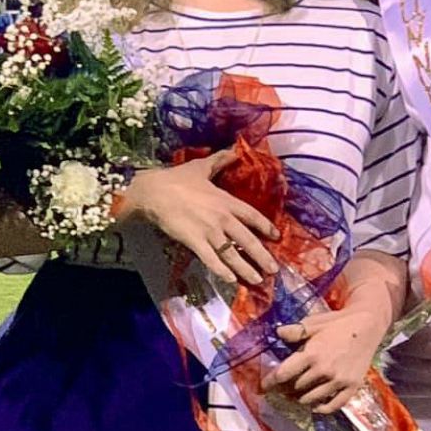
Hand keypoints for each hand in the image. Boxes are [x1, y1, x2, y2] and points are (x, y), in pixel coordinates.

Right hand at [115, 151, 279, 283]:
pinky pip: (211, 260)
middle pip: (247, 240)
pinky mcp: (194, 242)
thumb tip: (235, 150)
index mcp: (226, 201)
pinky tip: (231, 280)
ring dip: (246, 269)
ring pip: (232, 254)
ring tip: (257, 280)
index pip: (252, 216)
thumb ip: (220, 160)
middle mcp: (222, 218)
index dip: (265, 227)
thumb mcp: (201, 167)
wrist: (154, 192)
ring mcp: (209, 232)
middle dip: (262, 256)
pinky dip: (222, 271)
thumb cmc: (177, 179)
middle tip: (273, 270)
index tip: (276, 236)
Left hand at [267, 308, 384, 413]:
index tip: (263, 386)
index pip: (284, 374)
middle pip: (295, 388)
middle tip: (279, 389)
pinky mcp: (351, 387)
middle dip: (284, 389)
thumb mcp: (313, 322)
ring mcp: (339, 381)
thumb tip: (277, 334)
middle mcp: (324, 370)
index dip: (270, 382)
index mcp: (312, 354)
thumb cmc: (337, 323)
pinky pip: (333, 406)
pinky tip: (315, 405)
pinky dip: (321, 408)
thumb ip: (295, 331)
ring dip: (299, 399)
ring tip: (293, 396)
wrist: (368, 326)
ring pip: (311, 399)